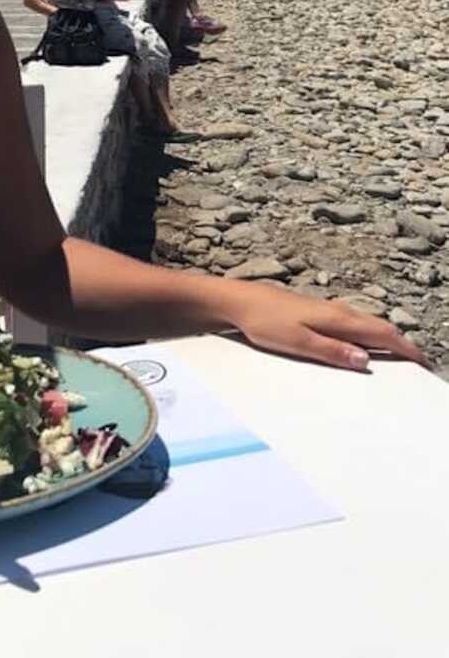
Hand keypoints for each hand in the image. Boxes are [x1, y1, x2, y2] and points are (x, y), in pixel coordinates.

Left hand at [229, 283, 427, 370]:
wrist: (237, 300)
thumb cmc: (264, 322)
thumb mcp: (297, 342)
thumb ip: (331, 352)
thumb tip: (367, 361)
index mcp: (337, 319)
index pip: (382, 334)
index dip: (406, 349)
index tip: (425, 363)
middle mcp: (336, 310)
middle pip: (379, 326)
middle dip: (402, 344)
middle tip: (418, 363)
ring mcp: (325, 308)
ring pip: (365, 322)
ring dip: (385, 337)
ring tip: (397, 355)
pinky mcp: (314, 310)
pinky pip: (351, 322)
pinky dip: (366, 333)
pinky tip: (360, 341)